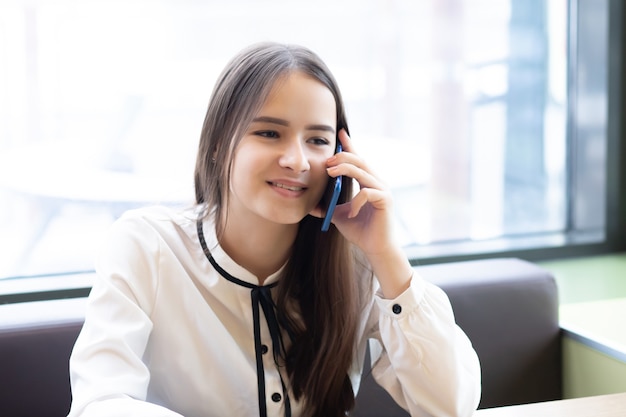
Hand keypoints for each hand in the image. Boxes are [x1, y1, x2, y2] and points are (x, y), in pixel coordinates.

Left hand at [316, 129, 395, 255]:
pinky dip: (355, 201)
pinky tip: (350, 212)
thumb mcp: (339, 215)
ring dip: (345, 170)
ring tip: (330, 173)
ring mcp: (383, 191)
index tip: (340, 133)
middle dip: (342, 157)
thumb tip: (309, 204)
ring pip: (363, 171)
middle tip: (326, 161)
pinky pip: (367, 193)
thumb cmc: (360, 231)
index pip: (358, 159)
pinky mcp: (385, 201)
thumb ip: (328, 207)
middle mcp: (377, 183)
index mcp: (367, 182)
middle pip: (360, 161)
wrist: (375, 249)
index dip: (350, 145)